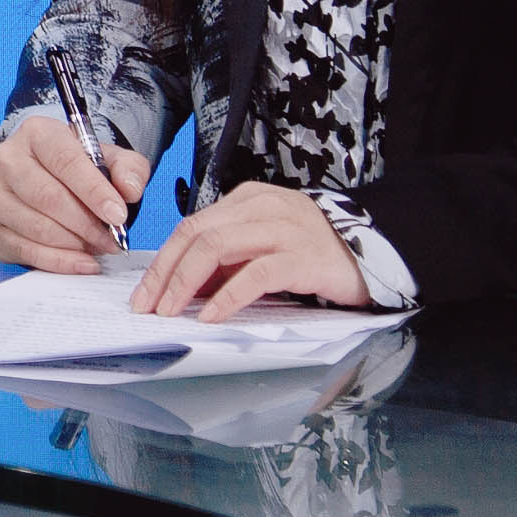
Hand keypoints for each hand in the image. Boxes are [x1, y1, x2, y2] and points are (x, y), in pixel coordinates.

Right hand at [0, 107, 145, 273]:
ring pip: (37, 227)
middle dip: (87, 224)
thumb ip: (128, 169)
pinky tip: (82, 262)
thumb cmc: (79, 170)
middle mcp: (6, 160)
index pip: (65, 161)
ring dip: (75, 244)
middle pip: (48, 197)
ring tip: (99, 247)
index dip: (94, 191)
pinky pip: (27, 250)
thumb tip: (129, 190)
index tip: (118, 215)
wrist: (49, 182)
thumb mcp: (111, 160)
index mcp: (36, 133)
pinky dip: (59, 261)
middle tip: (113, 239)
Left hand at [130, 180, 367, 319]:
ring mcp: (283, 228)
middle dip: (164, 274)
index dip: (161, 261)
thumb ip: (226, 261)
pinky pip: (255, 274)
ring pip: (217, 248)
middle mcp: (262, 207)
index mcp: (247, 200)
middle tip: (148, 307)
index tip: (144, 294)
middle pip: (195, 235)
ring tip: (171, 312)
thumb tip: (181, 288)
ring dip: (185, 283)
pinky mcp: (303, 256)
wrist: (373, 256)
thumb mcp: (263, 249)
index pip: (190, 226)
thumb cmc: (313, 255)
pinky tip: (212, 315)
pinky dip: (227, 296)